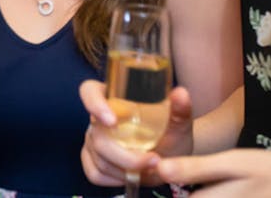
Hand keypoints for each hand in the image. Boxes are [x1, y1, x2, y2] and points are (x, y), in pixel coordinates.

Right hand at [79, 81, 193, 186]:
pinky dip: (116, 179)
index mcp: (114, 97)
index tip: (112, 120)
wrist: (171, 154)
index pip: (89, 91)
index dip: (94, 103)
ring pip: (99, 158)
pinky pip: (95, 173)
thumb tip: (181, 93)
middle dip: (126, 156)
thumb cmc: (171, 133)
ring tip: (149, 168)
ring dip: (125, 170)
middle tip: (153, 161)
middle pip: (97, 136)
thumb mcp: (179, 122)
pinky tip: (132, 176)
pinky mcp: (91, 159)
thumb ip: (180, 109)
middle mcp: (98, 117)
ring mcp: (92, 138)